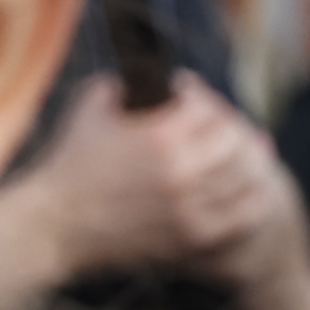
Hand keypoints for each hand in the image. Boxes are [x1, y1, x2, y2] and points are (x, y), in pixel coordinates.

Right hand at [0, 73, 309, 302]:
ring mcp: (191, 208)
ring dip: (249, 158)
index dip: (200, 95)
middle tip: (223, 125)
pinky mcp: (195, 238)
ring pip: (250, 173)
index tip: (190, 96)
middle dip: (229, 125)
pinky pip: (248, 213)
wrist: (54, 227)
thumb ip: (124, 82)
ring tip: (244, 153)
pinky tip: (251, 189)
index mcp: (157, 137)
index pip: (207, 105)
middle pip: (237, 137)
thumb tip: (151, 72)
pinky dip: (255, 197)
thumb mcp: (90, 108)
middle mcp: (180, 172)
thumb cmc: (68, 165)